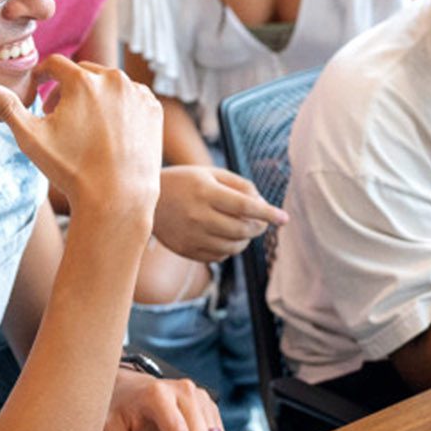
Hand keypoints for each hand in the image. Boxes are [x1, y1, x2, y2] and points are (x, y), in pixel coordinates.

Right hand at [0, 56, 162, 228]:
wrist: (118, 198)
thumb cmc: (71, 169)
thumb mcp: (31, 138)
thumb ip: (6, 107)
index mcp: (82, 80)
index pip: (55, 65)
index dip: (43, 76)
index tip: (39, 89)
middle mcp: (113, 79)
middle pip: (83, 73)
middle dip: (68, 89)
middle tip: (58, 114)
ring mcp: (137, 93)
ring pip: (108, 85)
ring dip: (94, 97)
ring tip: (84, 125)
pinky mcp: (154, 108)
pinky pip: (131, 98)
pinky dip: (119, 107)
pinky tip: (109, 131)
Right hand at [152, 166, 287, 262]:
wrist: (147, 201)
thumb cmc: (186, 182)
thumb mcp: (211, 173)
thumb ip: (240, 185)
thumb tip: (263, 205)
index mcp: (205, 191)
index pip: (244, 206)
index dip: (267, 213)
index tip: (284, 219)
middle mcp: (198, 215)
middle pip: (242, 229)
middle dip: (259, 226)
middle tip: (262, 221)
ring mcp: (191, 235)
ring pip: (233, 246)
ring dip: (246, 239)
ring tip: (243, 228)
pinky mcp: (186, 250)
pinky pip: (219, 256)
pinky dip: (229, 249)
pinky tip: (225, 236)